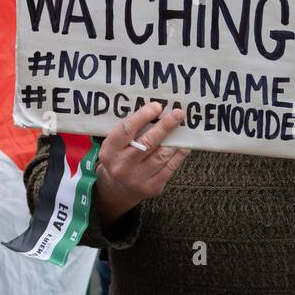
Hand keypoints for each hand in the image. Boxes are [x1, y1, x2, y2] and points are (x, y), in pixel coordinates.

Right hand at [93, 102, 189, 228]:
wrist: (118, 188)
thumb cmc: (120, 156)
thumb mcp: (116, 143)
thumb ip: (131, 129)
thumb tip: (156, 110)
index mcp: (110, 151)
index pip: (127, 130)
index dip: (142, 117)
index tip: (157, 106)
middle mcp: (122, 166)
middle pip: (148, 143)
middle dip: (165, 126)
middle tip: (178, 113)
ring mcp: (137, 179)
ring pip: (161, 156)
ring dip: (175, 140)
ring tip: (182, 127)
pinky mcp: (152, 187)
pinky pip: (170, 168)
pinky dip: (179, 154)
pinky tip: (184, 144)